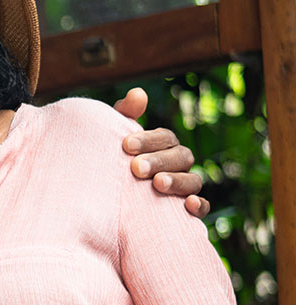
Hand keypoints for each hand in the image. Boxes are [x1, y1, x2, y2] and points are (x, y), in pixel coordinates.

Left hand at [112, 87, 209, 217]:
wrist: (101, 201)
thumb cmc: (110, 164)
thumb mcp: (112, 141)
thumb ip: (124, 116)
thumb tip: (139, 93)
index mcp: (162, 146)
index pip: (165, 138)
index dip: (148, 140)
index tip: (126, 145)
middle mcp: (177, 164)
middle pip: (181, 157)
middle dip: (160, 161)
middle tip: (136, 168)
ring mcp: (184, 187)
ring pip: (193, 181)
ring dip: (177, 181)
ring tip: (157, 184)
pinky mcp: (186, 211)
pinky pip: (203, 207)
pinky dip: (200, 205)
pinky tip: (187, 205)